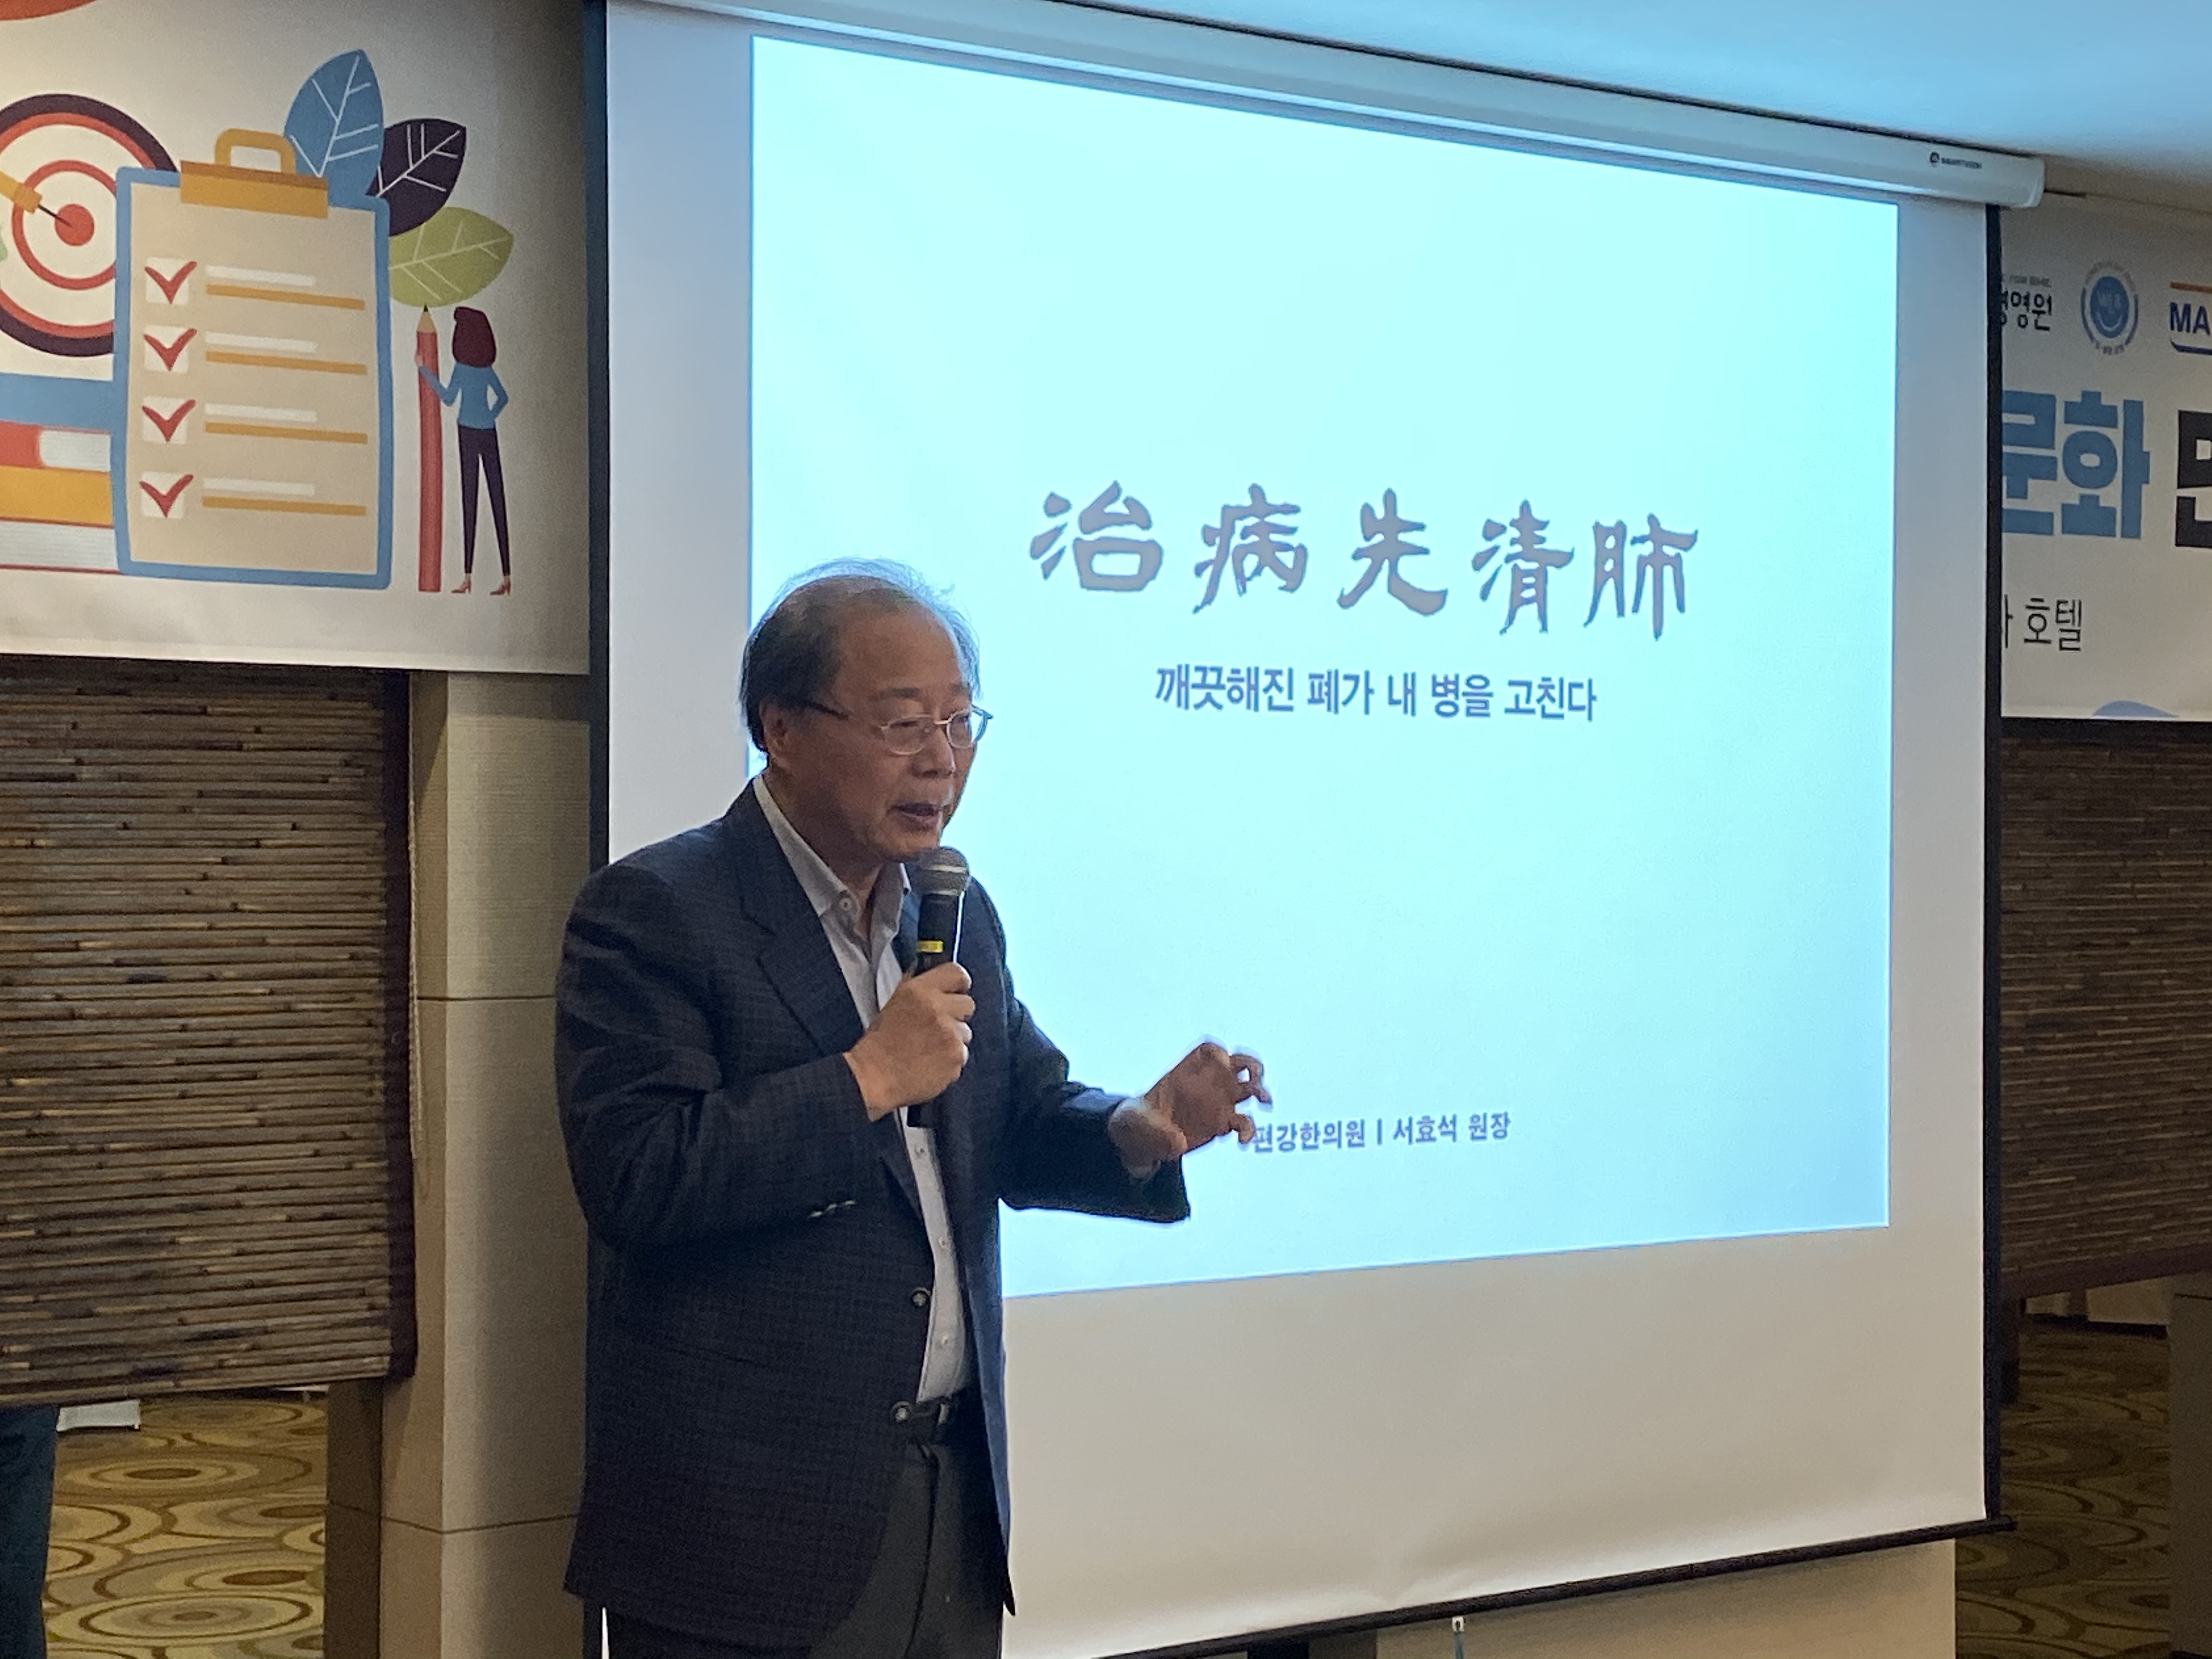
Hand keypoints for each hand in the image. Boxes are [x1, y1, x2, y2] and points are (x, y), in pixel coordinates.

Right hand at [846, 964, 973, 1118]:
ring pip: (966, 1032)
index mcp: (920, 991)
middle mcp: (937, 1008)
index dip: (958, 984)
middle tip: (938, 1027)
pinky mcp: (956, 1056)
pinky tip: (931, 1063)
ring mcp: (950, 1033)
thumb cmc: (880, 1044)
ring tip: (929, 1049)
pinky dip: (950, 1060)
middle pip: (967, 1003)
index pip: (957, 973)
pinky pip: (962, 1054)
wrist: (874, 1076)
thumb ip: (920, 990)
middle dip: (956, 1015)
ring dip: (953, 1040)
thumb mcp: (895, 1003)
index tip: (955, 993)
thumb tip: (938, 982)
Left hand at [1109, 1043, 1269, 1169]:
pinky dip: (1248, 1130)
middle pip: (1237, 1062)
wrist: (1141, 1139)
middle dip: (1252, 1066)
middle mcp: (1205, 1084)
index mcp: (1184, 1072)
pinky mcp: (1221, 1124)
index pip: (1210, 1050)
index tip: (1223, 1064)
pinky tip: (1243, 1141)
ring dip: (1260, 1092)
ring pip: (1247, 1089)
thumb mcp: (1134, 1123)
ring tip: (1264, 1102)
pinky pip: (1243, 1122)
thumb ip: (1155, 1130)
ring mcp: (1215, 1103)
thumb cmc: (1136, 1122)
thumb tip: (1177, 1140)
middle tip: (1255, 1079)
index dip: (1220, 1054)